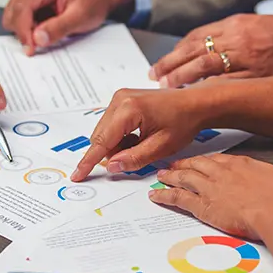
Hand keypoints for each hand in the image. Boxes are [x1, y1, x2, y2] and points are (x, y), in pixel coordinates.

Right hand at [3, 0, 133, 55]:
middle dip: (24, 31)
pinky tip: (43, 25)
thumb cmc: (93, 2)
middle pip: (13, 12)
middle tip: (42, 41)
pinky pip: (17, 15)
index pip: (21, 9)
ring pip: (12, 15)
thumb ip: (59, 28)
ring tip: (47, 29)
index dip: (23, 32)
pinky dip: (27, 25)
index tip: (31, 49)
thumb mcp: (80, 18)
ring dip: (25, 28)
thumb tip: (37, 38)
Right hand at [71, 87, 209, 181]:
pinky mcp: (122, 99)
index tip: (78, 175)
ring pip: (105, 132)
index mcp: (128, 109)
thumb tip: (112, 166)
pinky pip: (111, 125)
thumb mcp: (161, 146)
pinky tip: (139, 137)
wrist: (195, 104)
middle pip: (101, 137)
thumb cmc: (183, 121)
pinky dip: (121, 137)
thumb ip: (134, 158)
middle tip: (135, 158)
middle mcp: (120, 99)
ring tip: (142, 144)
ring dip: (118, 145)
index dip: (88, 161)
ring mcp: (120, 97)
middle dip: (112, 153)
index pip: (101, 141)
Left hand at [149, 154, 272, 239]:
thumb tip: (256, 174)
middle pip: (195, 165)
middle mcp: (219, 173)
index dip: (202, 161)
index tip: (197, 161)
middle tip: (172, 165)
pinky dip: (165, 196)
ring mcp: (209, 188)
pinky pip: (178, 198)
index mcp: (236, 164)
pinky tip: (156, 195)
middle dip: (182, 164)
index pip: (213, 159)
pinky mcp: (203, 206)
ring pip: (183, 178)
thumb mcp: (269, 174)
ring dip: (170, 176)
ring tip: (160, 176)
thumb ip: (257, 172)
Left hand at [150, 14, 272, 87]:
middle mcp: (239, 37)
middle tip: (156, 74)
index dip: (177, 50)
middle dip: (171, 63)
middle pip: (194, 50)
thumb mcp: (261, 25)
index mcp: (238, 23)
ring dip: (182, 77)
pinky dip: (206, 89)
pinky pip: (226, 82)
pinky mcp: (258, 75)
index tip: (165, 60)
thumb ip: (235, 34)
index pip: (197, 36)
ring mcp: (247, 57)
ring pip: (205, 65)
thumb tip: (210, 47)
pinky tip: (193, 95)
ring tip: (167, 85)